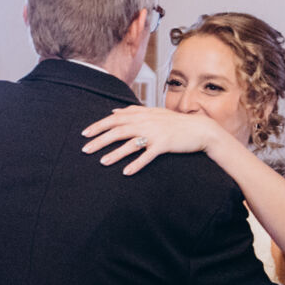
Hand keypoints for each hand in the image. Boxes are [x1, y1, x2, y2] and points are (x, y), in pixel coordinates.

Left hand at [81, 105, 225, 174]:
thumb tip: (114, 111)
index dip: (99, 125)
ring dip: (115, 153)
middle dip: (100, 140)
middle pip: (118, 130)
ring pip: (130, 143)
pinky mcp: (164, 145)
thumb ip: (133, 111)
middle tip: (85, 150)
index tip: (85, 134)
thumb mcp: (154, 112)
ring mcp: (155, 133)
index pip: (115, 118)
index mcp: (142, 114)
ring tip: (102, 162)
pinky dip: (136, 164)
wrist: (200, 129)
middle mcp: (146, 122)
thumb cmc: (175, 123)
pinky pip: (147, 156)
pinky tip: (126, 172)